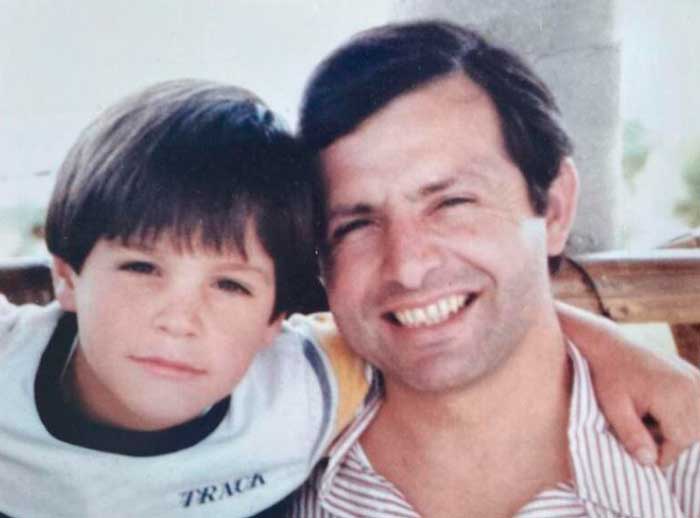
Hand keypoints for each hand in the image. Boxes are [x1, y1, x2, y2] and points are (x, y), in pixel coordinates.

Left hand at [557, 301, 699, 465]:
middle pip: (692, 432)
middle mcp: (690, 385)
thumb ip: (631, 435)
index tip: (645, 454)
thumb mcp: (613, 407)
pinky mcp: (695, 375)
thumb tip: (650, 462)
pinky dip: (683, 414)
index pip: (680, 439)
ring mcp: (695, 378)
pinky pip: (698, 406)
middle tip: (643, 431)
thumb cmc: (608, 376)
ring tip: (648, 418)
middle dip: (670, 440)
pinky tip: (659, 407)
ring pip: (698, 421)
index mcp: (672, 394)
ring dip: (678, 428)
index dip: (663, 452)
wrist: (611, 345)